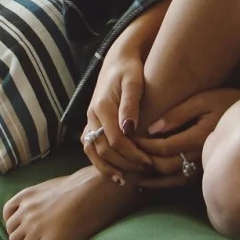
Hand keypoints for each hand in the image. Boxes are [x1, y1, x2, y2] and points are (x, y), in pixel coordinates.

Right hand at [81, 35, 153, 181]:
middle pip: (104, 149)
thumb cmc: (130, 70)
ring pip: (92, 151)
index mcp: (102, 107)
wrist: (118, 60)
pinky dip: (99, 162)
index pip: (115, 140)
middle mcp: (91, 115)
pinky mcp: (91, 123)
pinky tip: (114, 171)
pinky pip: (90, 147)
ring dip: (107, 167)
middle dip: (124, 163)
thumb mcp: (134, 82)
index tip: (150, 161)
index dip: (132, 154)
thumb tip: (130, 130)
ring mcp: (89, 120)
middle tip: (144, 170)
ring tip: (124, 180)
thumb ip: (131, 105)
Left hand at [136, 89, 239, 185]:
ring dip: (154, 180)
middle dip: (144, 161)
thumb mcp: (201, 100)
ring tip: (135, 179)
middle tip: (127, 157)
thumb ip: (176, 114)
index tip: (130, 139)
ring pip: (174, 179)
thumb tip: (152, 128)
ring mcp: (204, 164)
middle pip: (165, 166)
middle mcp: (200, 155)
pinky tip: (153, 184)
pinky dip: (166, 184)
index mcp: (198, 137)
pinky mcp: (206, 168)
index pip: (163, 147)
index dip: (144, 145)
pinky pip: (183, 181)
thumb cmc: (225, 101)